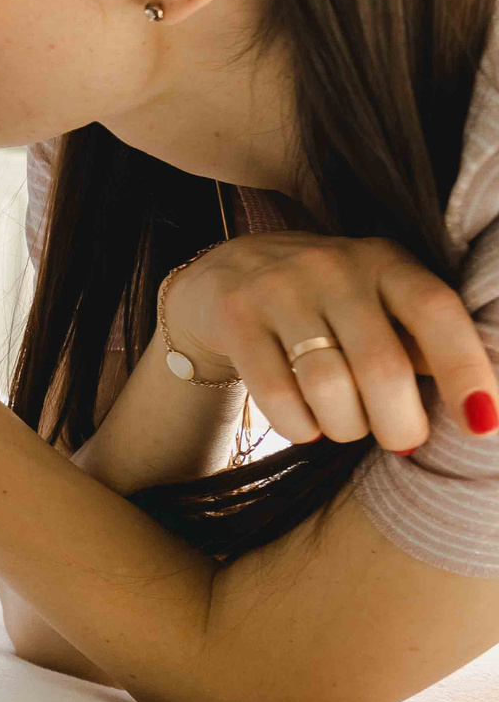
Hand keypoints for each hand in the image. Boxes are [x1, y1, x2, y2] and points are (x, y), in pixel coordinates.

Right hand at [159, 233, 498, 451]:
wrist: (228, 271)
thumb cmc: (328, 302)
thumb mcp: (380, 304)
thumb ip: (421, 344)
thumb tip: (475, 408)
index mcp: (386, 262)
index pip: (436, 311)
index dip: (465, 369)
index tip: (483, 424)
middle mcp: (333, 268)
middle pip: (381, 366)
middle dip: (400, 423)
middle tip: (401, 439)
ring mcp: (279, 289)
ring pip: (327, 386)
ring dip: (346, 427)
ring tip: (346, 426)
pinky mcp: (235, 316)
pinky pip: (276, 394)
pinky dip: (300, 427)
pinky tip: (307, 425)